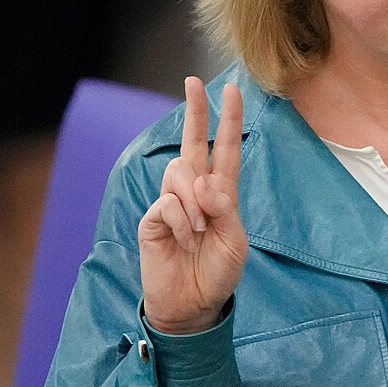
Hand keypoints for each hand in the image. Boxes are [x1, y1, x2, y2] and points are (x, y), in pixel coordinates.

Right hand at [139, 76, 248, 334]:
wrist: (194, 304)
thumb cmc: (218, 271)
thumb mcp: (235, 242)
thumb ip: (225, 211)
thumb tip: (208, 185)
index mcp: (221, 193)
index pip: (224, 149)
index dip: (227, 120)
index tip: (229, 90)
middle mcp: (194, 192)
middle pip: (191, 143)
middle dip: (194, 111)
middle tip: (194, 82)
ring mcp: (171, 203)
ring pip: (180, 173)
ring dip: (195, 201)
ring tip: (199, 231)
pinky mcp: (153, 219)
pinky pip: (168, 203)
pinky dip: (182, 221)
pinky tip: (184, 239)